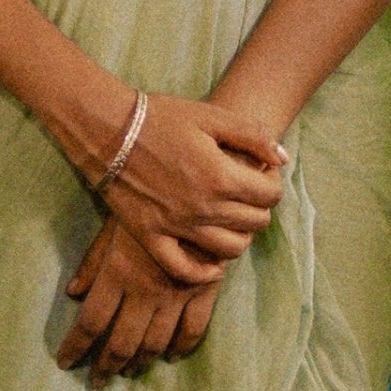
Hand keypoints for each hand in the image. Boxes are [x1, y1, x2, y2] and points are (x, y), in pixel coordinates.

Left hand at [57, 212, 226, 384]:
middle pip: (121, 342)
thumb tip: (72, 293)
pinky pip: (192, 330)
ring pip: (154, 343)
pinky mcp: (203, 292)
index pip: (90, 322)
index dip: (75, 347)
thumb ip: (93, 262)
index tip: (65, 364)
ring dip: (139, 362)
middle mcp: (144, 292)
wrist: (198, 190)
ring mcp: (176, 295)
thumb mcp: (112, 226)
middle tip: (96, 382)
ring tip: (129, 373)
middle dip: (106, 367)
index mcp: (117, 275)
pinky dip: (181, 348)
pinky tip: (171, 357)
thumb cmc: (149, 203)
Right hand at [97, 91, 286, 285]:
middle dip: (259, 208)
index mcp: (221, 176)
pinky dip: (204, 273)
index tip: (261, 175)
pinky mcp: (151, 237)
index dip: (273, 184)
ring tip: (232, 220)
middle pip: (255, 223)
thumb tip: (283, 159)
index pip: (271, 195)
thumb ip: (253, 136)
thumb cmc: (160, 117)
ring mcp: (176, 227)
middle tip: (247, 194)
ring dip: (240, 237)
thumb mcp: (211, 116)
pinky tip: (213, 263)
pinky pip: (184, 270)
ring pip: (230, 250)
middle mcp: (203, 208)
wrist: (107, 129)